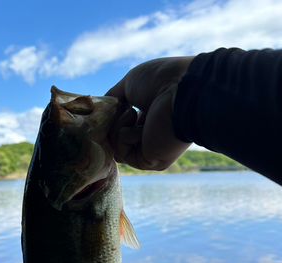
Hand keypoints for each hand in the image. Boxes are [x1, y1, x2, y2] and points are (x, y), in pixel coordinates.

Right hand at [105, 56, 194, 170]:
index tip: (111, 107)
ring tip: (132, 113)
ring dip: (118, 127)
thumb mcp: (130, 84)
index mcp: (150, 118)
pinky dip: (124, 136)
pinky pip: (122, 153)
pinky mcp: (149, 161)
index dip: (113, 117)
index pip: (123, 125)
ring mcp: (150, 150)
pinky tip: (140, 126)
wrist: (180, 91)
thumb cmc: (161, 81)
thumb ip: (114, 98)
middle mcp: (151, 136)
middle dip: (113, 122)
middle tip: (122, 108)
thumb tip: (102, 109)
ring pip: (115, 146)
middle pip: (116, 137)